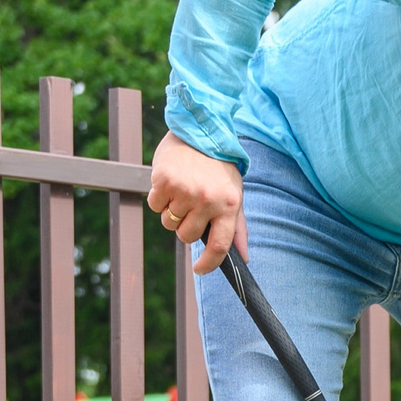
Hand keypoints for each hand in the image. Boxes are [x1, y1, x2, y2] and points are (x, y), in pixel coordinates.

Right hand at [147, 132, 246, 272]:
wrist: (199, 131)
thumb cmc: (219, 169)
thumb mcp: (235, 195)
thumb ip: (238, 228)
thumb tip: (245, 258)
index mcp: (229, 205)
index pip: (220, 247)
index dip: (208, 264)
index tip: (199, 269)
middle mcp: (208, 200)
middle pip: (187, 236)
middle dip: (186, 227)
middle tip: (191, 206)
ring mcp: (185, 190)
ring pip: (169, 223)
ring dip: (172, 211)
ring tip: (183, 189)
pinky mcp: (164, 181)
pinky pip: (155, 206)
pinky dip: (159, 198)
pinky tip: (171, 182)